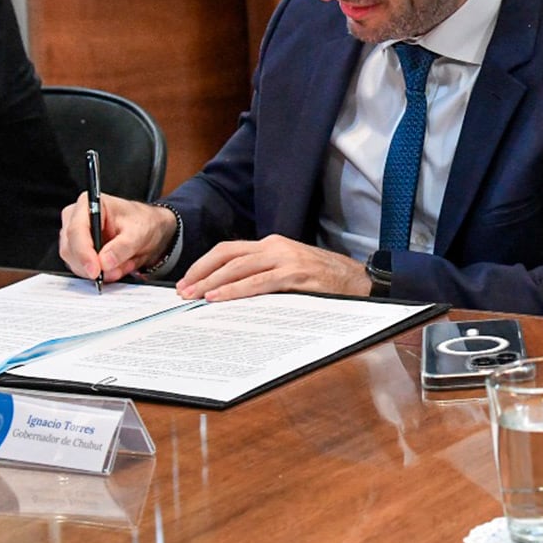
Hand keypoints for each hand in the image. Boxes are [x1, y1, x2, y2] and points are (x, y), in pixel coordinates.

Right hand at [58, 193, 174, 281]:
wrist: (149, 228)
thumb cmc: (142, 221)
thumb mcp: (139, 232)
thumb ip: (122, 247)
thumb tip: (104, 263)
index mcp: (89, 204)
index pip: (76, 230)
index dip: (83, 253)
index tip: (95, 271)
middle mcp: (75, 218)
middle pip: (70, 249)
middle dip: (93, 265)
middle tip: (116, 271)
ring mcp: (74, 236)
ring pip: (74, 262)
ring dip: (100, 271)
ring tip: (124, 264)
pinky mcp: (78, 251)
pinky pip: (82, 269)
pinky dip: (102, 273)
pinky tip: (118, 266)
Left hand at [174, 235, 370, 301]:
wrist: (360, 281)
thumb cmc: (324, 280)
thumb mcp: (289, 270)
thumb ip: (264, 273)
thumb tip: (228, 290)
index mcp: (272, 244)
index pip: (228, 250)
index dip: (203, 264)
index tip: (187, 281)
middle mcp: (276, 247)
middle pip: (227, 255)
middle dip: (201, 274)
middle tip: (182, 291)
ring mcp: (287, 259)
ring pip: (239, 267)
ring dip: (213, 283)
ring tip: (195, 297)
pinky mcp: (297, 275)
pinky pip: (259, 282)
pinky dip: (236, 290)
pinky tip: (221, 298)